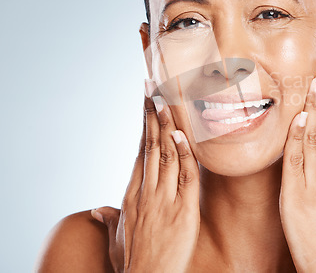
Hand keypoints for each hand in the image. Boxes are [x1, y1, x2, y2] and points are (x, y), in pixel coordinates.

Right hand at [91, 79, 200, 272]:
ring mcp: (163, 200)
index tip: (146, 107)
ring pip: (166, 156)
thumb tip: (98, 209)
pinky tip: (182, 135)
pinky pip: (186, 177)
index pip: (140, 153)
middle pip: (150, 147)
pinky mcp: (184, 211)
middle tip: (154, 91)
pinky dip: (185, 154)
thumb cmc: (132, 261)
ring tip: (166, 102)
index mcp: (131, 195)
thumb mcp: (117, 238)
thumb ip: (110, 218)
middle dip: (152, 117)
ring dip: (166, 127)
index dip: (144, 128)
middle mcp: (145, 192)